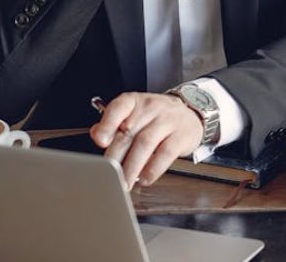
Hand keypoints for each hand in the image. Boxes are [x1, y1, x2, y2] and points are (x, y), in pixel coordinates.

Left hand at [90, 92, 204, 189]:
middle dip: (115, 158)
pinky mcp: (182, 135)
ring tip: (124, 183)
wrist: (189, 114)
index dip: (107, 125)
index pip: (118, 108)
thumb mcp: (133, 115)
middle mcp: (151, 107)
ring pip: (145, 144)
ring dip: (132, 167)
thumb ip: (112, 125)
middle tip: (107, 177)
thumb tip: (96, 134)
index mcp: (134, 102)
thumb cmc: (155, 118)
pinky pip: (166, 153)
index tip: (100, 141)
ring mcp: (168, 120)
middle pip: (129, 133)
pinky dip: (153, 169)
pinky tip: (145, 178)